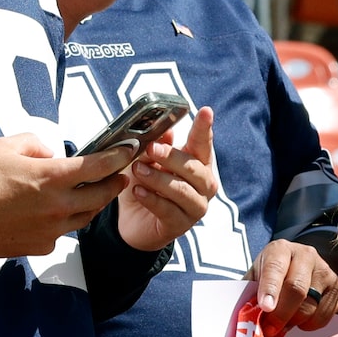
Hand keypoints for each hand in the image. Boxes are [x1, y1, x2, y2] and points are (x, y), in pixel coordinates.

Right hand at [0, 132, 133, 257]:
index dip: (118, 157)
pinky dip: (64, 221)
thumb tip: (51, 154)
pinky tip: (55, 214)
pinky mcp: (43, 245)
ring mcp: (52, 229)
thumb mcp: (6, 146)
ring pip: (86, 217)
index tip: (129, 151)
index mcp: (52, 178)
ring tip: (93, 194)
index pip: (98, 166)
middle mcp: (58, 205)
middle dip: (115, 183)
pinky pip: (62, 233)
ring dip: (93, 204)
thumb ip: (36, 144)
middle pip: (102, 196)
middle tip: (120, 175)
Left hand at [117, 107, 217, 252]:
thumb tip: (166, 129)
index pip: (203, 143)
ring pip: (183, 190)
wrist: (132, 221)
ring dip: (159, 178)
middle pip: (195, 168)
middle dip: (172, 157)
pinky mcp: (181, 225)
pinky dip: (152, 199)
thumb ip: (156, 146)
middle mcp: (204, 185)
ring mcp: (195, 206)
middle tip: (151, 148)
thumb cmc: (145, 185)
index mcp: (198, 163)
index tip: (205, 111)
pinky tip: (138, 192)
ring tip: (138, 170)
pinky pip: (169, 210)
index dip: (204, 128)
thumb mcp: (146, 162)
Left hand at [249, 238, 337, 332]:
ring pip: (311, 306)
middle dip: (281, 314)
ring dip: (294, 322)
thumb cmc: (271, 276)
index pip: (275, 268)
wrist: (298, 269)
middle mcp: (306, 255)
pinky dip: (309, 325)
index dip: (270, 289)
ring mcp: (325, 271)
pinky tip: (300, 319)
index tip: (265, 307)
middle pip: (296, 289)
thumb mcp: (255, 278)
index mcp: (280, 249)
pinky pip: (323, 317)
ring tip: (283, 324)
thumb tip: (246, 319)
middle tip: (270, 329)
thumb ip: (250, 294)